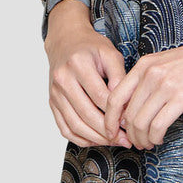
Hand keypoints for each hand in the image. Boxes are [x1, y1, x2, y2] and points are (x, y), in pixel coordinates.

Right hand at [44, 0, 132, 147]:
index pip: (100, 96)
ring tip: (114, 141)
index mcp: (79, 64)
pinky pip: (65, 128)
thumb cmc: (91, 47)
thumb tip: (124, 105)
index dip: (117, 113)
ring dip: (96, 138)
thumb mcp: (110, 53)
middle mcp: (63, 79)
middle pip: (87, 114)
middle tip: (125, 138)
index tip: (130, 122)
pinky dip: (80, 138)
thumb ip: (119, 76)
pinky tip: (96, 140)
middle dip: (108, 131)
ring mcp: (55, 93)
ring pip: (75, 125)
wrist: (65, 41)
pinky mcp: (52, 102)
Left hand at [103, 25, 182, 149]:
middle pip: (127, 114)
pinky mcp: (181, 97)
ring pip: (139, 123)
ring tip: (148, 143)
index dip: (110, 119)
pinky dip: (155, 137)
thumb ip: (150, 80)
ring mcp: (165, 85)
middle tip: (136, 143)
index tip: (113, 132)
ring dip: (141, 139)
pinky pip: (158, 125)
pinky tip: (160, 139)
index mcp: (144, 64)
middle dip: (128, 134)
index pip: (114, 97)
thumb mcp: (168, 63)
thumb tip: (136, 107)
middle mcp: (150, 73)